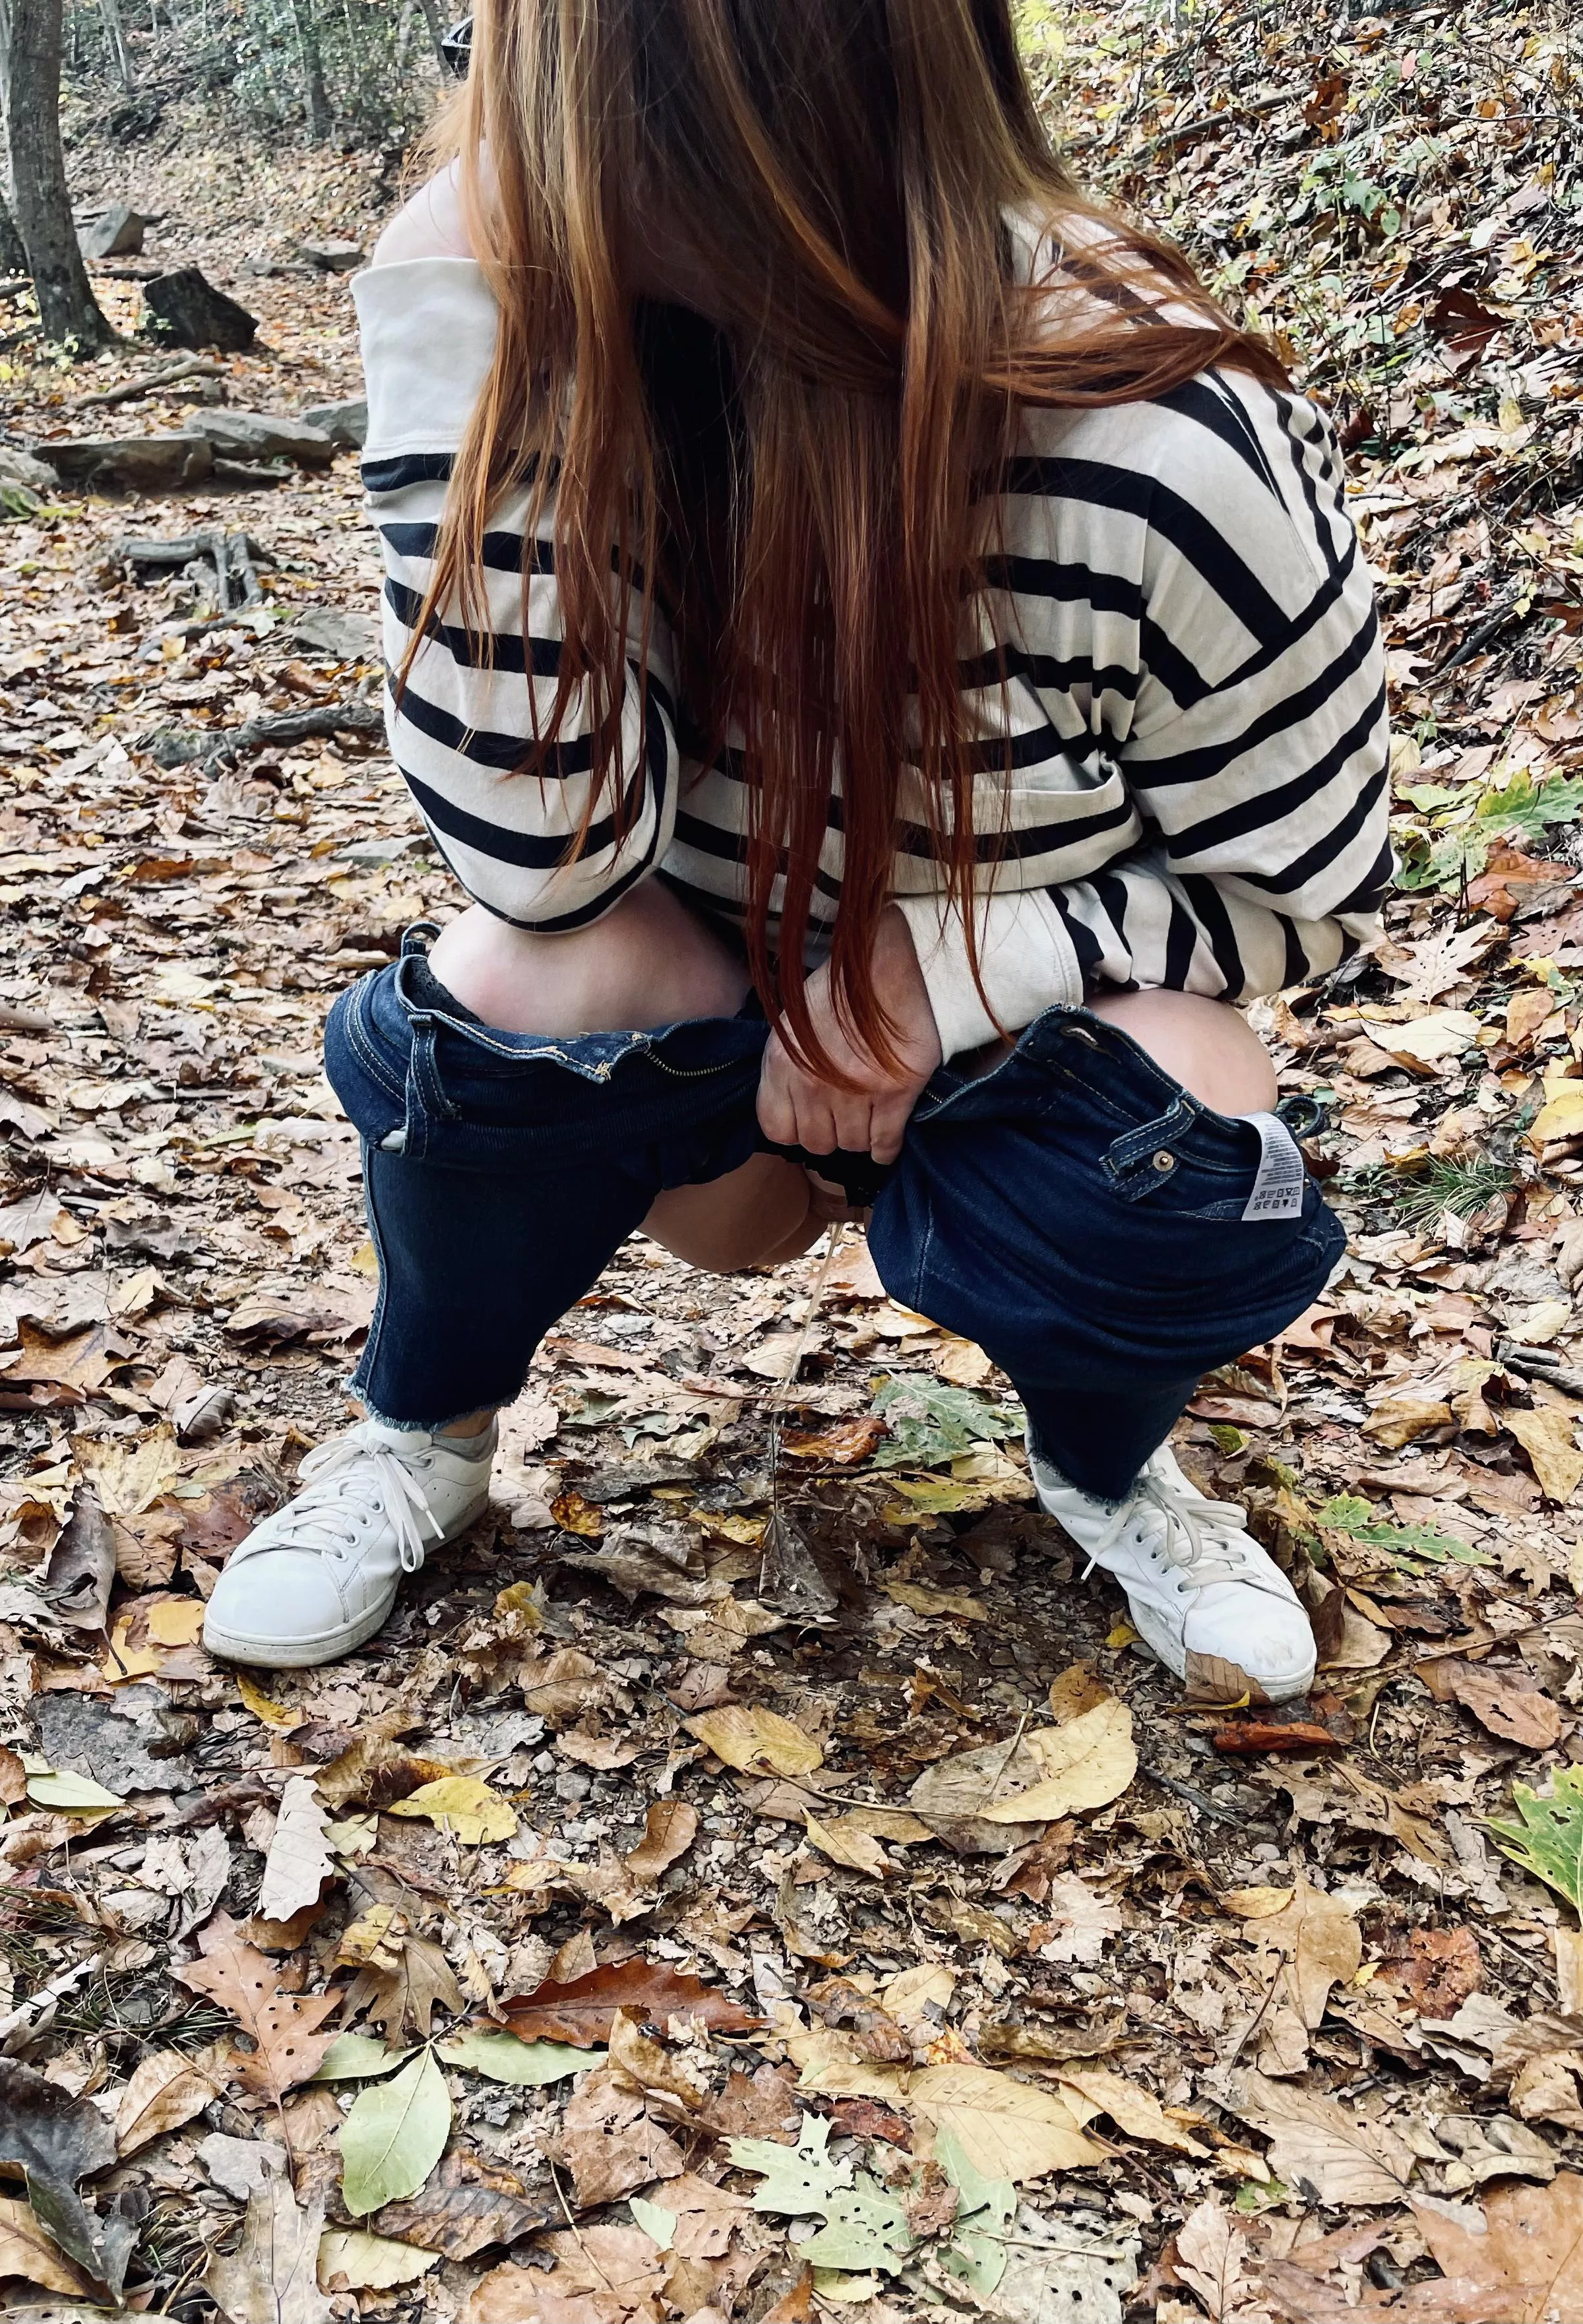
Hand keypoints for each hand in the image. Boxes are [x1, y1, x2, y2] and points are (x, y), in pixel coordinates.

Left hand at [757, 907, 942, 1165]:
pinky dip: (886, 1149)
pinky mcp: (895, 1094)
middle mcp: (813, 1085)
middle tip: (843, 1118)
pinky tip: (886, 1145)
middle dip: (830, 1134)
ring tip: (866, 1119)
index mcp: (782, 1064)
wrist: (890, 965)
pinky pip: (885, 1143)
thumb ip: (786, 1067)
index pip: (776, 1129)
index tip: (809, 1121)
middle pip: (817, 1144)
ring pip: (852, 1145)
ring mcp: (855, 1093)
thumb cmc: (840, 989)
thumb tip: (792, 1106)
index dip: (795, 1129)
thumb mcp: (792, 1023)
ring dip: (859, 1137)